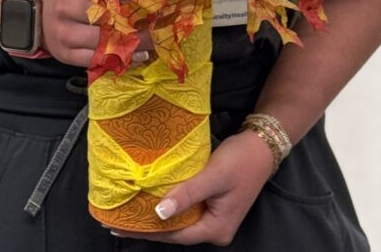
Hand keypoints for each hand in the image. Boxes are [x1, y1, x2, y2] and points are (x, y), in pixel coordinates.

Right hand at [39, 0, 152, 66]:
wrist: (36, 18)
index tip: (150, 0)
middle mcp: (65, 8)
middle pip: (103, 16)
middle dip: (132, 21)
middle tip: (157, 22)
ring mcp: (64, 34)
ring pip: (101, 41)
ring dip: (129, 43)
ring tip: (152, 41)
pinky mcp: (66, 55)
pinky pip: (94, 60)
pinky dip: (118, 59)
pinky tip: (137, 56)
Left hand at [108, 130, 273, 245]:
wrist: (263, 145)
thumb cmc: (241, 160)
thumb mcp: (213, 175)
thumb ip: (187, 194)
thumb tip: (158, 213)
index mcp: (216, 229)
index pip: (174, 234)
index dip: (147, 230)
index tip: (120, 225)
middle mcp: (215, 229)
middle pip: (176, 231)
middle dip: (148, 226)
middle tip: (118, 218)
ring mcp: (215, 217)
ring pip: (180, 220)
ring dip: (157, 215)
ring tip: (130, 210)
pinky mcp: (214, 204)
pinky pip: (187, 210)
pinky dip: (169, 205)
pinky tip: (153, 199)